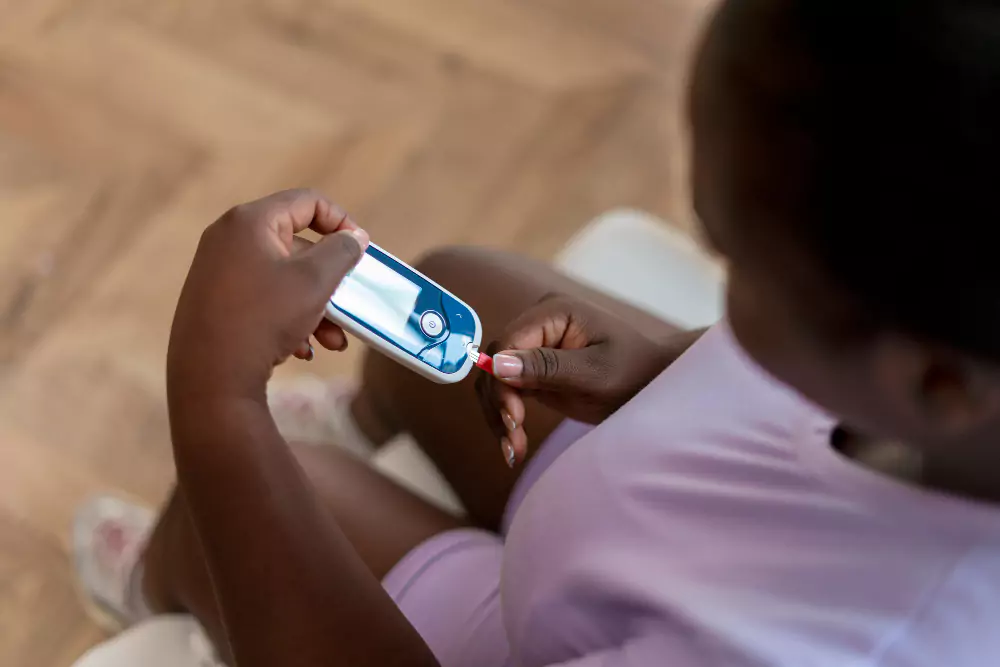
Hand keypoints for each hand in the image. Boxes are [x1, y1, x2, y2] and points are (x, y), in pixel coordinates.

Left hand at [167, 189, 367, 404]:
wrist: (210, 376)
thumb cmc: (265, 318)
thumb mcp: (315, 281)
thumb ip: (341, 251)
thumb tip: (353, 236)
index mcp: (250, 222)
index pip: (307, 202)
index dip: (341, 222)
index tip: (361, 251)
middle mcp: (228, 239)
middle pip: (296, 245)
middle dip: (330, 280)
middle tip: (350, 304)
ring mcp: (217, 271)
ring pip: (282, 278)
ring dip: (315, 306)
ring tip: (333, 342)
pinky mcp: (213, 301)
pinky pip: (262, 298)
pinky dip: (288, 318)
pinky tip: (301, 349)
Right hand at [476, 294, 676, 465]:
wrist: (653, 385)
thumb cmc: (634, 372)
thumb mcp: (595, 373)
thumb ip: (547, 367)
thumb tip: (496, 364)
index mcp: (553, 312)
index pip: (507, 343)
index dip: (500, 380)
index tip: (513, 418)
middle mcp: (537, 325)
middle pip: (494, 363)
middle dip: (499, 404)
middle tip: (513, 442)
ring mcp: (533, 347)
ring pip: (494, 381)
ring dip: (498, 416)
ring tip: (513, 450)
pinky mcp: (532, 371)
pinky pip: (506, 393)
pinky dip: (506, 418)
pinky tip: (513, 445)